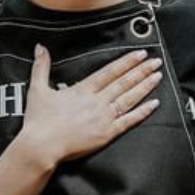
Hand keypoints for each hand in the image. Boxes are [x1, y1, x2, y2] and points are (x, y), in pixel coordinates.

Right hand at [19, 45, 161, 165]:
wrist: (41, 146)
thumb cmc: (39, 121)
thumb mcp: (37, 89)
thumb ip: (41, 66)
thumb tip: (40, 47)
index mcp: (82, 90)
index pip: (110, 71)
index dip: (127, 62)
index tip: (140, 54)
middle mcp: (96, 101)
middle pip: (124, 82)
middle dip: (142, 70)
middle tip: (156, 61)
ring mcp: (103, 118)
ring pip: (129, 98)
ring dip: (145, 86)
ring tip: (158, 76)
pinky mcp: (106, 134)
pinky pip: (128, 121)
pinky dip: (142, 112)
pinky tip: (154, 104)